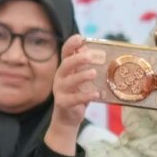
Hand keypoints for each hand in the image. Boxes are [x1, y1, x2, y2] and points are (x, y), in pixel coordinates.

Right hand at [45, 39, 93, 154]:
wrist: (67, 118)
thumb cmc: (77, 94)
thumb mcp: (81, 79)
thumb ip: (86, 67)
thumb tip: (95, 52)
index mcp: (65, 69)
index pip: (65, 53)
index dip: (71, 44)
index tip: (80, 38)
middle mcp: (60, 77)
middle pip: (66, 65)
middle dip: (77, 59)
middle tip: (90, 56)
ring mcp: (60, 90)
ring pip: (69, 81)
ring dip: (81, 76)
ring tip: (93, 73)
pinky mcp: (63, 103)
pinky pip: (74, 98)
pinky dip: (85, 96)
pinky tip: (96, 94)